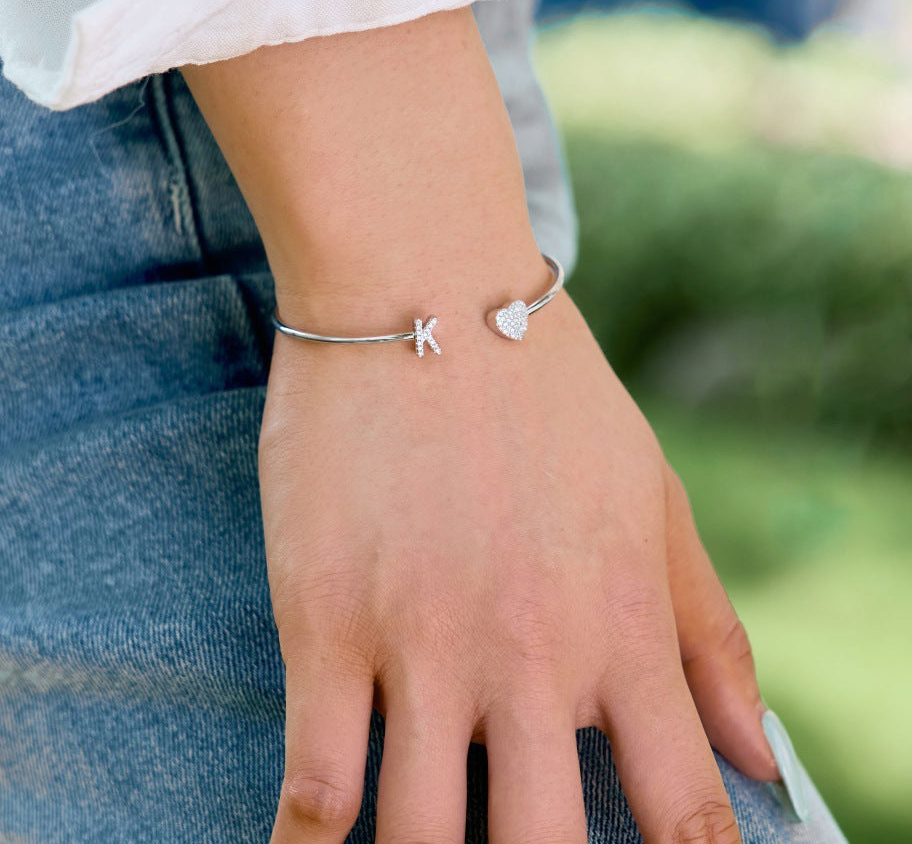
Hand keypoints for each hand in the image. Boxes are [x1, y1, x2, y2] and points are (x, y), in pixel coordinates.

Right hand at [258, 284, 777, 843]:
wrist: (424, 288)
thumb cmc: (543, 386)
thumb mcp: (650, 490)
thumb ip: (706, 627)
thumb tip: (758, 752)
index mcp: (619, 625)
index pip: (683, 811)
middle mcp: (529, 655)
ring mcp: (423, 646)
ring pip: (425, 841)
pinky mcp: (327, 624)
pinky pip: (318, 780)